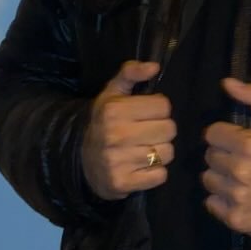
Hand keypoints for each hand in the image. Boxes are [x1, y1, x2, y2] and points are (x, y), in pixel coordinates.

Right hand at [81, 61, 175, 200]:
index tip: (148, 114)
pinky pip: (160, 176)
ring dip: (161, 152)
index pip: (164, 106)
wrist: (81, 160)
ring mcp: (118, 161)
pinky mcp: (123, 183)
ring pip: (168, 153)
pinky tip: (143, 166)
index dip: (159, 109)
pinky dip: (156, 172)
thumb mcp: (112, 93)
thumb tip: (155, 66)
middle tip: (149, 133)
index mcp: (114, 110)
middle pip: (169, 129)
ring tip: (145, 149)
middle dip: (162, 130)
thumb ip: (131, 73)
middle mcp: (115, 135)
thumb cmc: (104, 123)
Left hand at [202, 78, 250, 238]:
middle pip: (209, 156)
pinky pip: (211, 203)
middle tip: (242, 161)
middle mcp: (238, 170)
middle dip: (223, 156)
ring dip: (221, 178)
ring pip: (208, 179)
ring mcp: (235, 196)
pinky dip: (221, 200)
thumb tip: (226, 82)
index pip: (211, 134)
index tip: (238, 142)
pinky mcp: (234, 218)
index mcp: (247, 144)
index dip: (225, 136)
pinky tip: (239, 196)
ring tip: (240, 179)